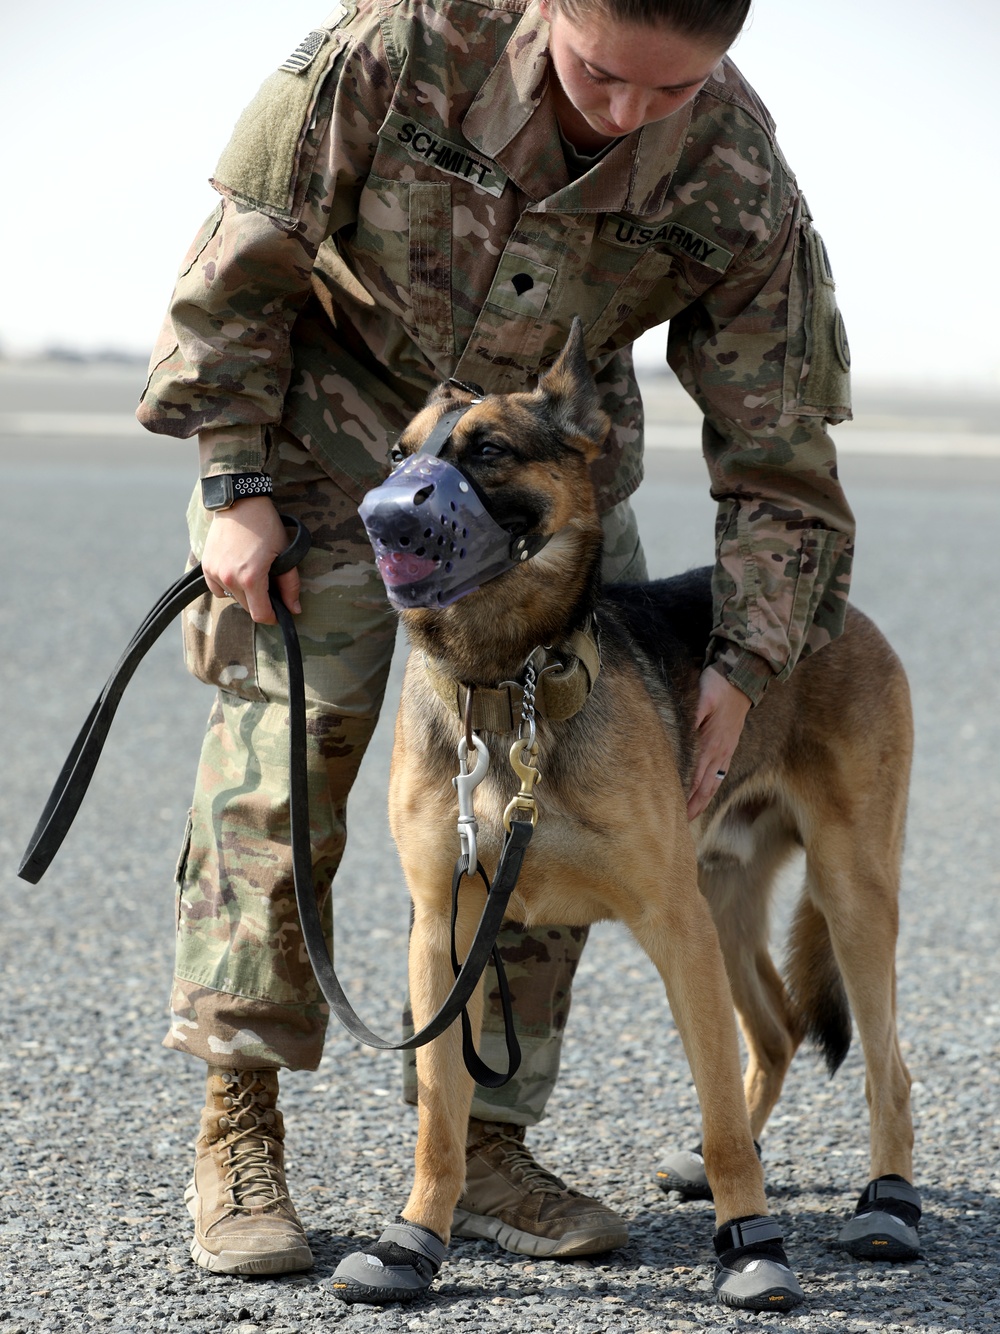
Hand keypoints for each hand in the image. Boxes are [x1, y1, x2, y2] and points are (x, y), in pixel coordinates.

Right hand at [200, 496, 301, 623]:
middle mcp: (229, 579)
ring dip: (245, 593)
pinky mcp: (206, 566)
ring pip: (233, 598)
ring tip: (254, 573)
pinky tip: (238, 571)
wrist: (240, 503)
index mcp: (251, 578)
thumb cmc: (266, 527)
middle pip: (247, 607)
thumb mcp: (285, 554)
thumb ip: (290, 585)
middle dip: (260, 602)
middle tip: (270, 586)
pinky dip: (229, 586)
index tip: (279, 612)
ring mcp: (215, 573)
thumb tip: (294, 610)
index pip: (260, 614)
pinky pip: (218, 589)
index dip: (272, 617)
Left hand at [687, 667, 750, 820]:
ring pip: (713, 783)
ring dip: (702, 801)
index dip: (686, 796)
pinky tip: (706, 794)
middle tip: (679, 824)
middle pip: (705, 787)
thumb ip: (692, 716)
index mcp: (711, 743)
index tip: (675, 812)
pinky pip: (720, 774)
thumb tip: (681, 733)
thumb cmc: (718, 686)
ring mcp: (726, 751)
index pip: (696, 778)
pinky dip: (711, 788)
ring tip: (691, 816)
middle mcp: (720, 752)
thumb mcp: (702, 697)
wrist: (742, 678)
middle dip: (693, 806)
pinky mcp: (729, 746)